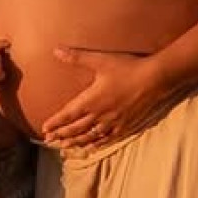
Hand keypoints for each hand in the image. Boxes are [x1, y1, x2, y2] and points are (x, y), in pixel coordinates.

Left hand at [40, 49, 168, 151]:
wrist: (154, 79)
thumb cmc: (126, 67)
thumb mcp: (100, 60)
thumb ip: (77, 57)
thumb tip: (56, 50)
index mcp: (91, 100)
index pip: (68, 115)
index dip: (55, 123)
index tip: (44, 129)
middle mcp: (100, 114)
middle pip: (76, 129)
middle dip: (61, 135)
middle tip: (49, 141)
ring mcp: (112, 122)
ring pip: (89, 136)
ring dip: (75, 142)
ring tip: (64, 147)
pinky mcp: (124, 125)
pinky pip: (107, 138)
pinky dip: (96, 144)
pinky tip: (91, 147)